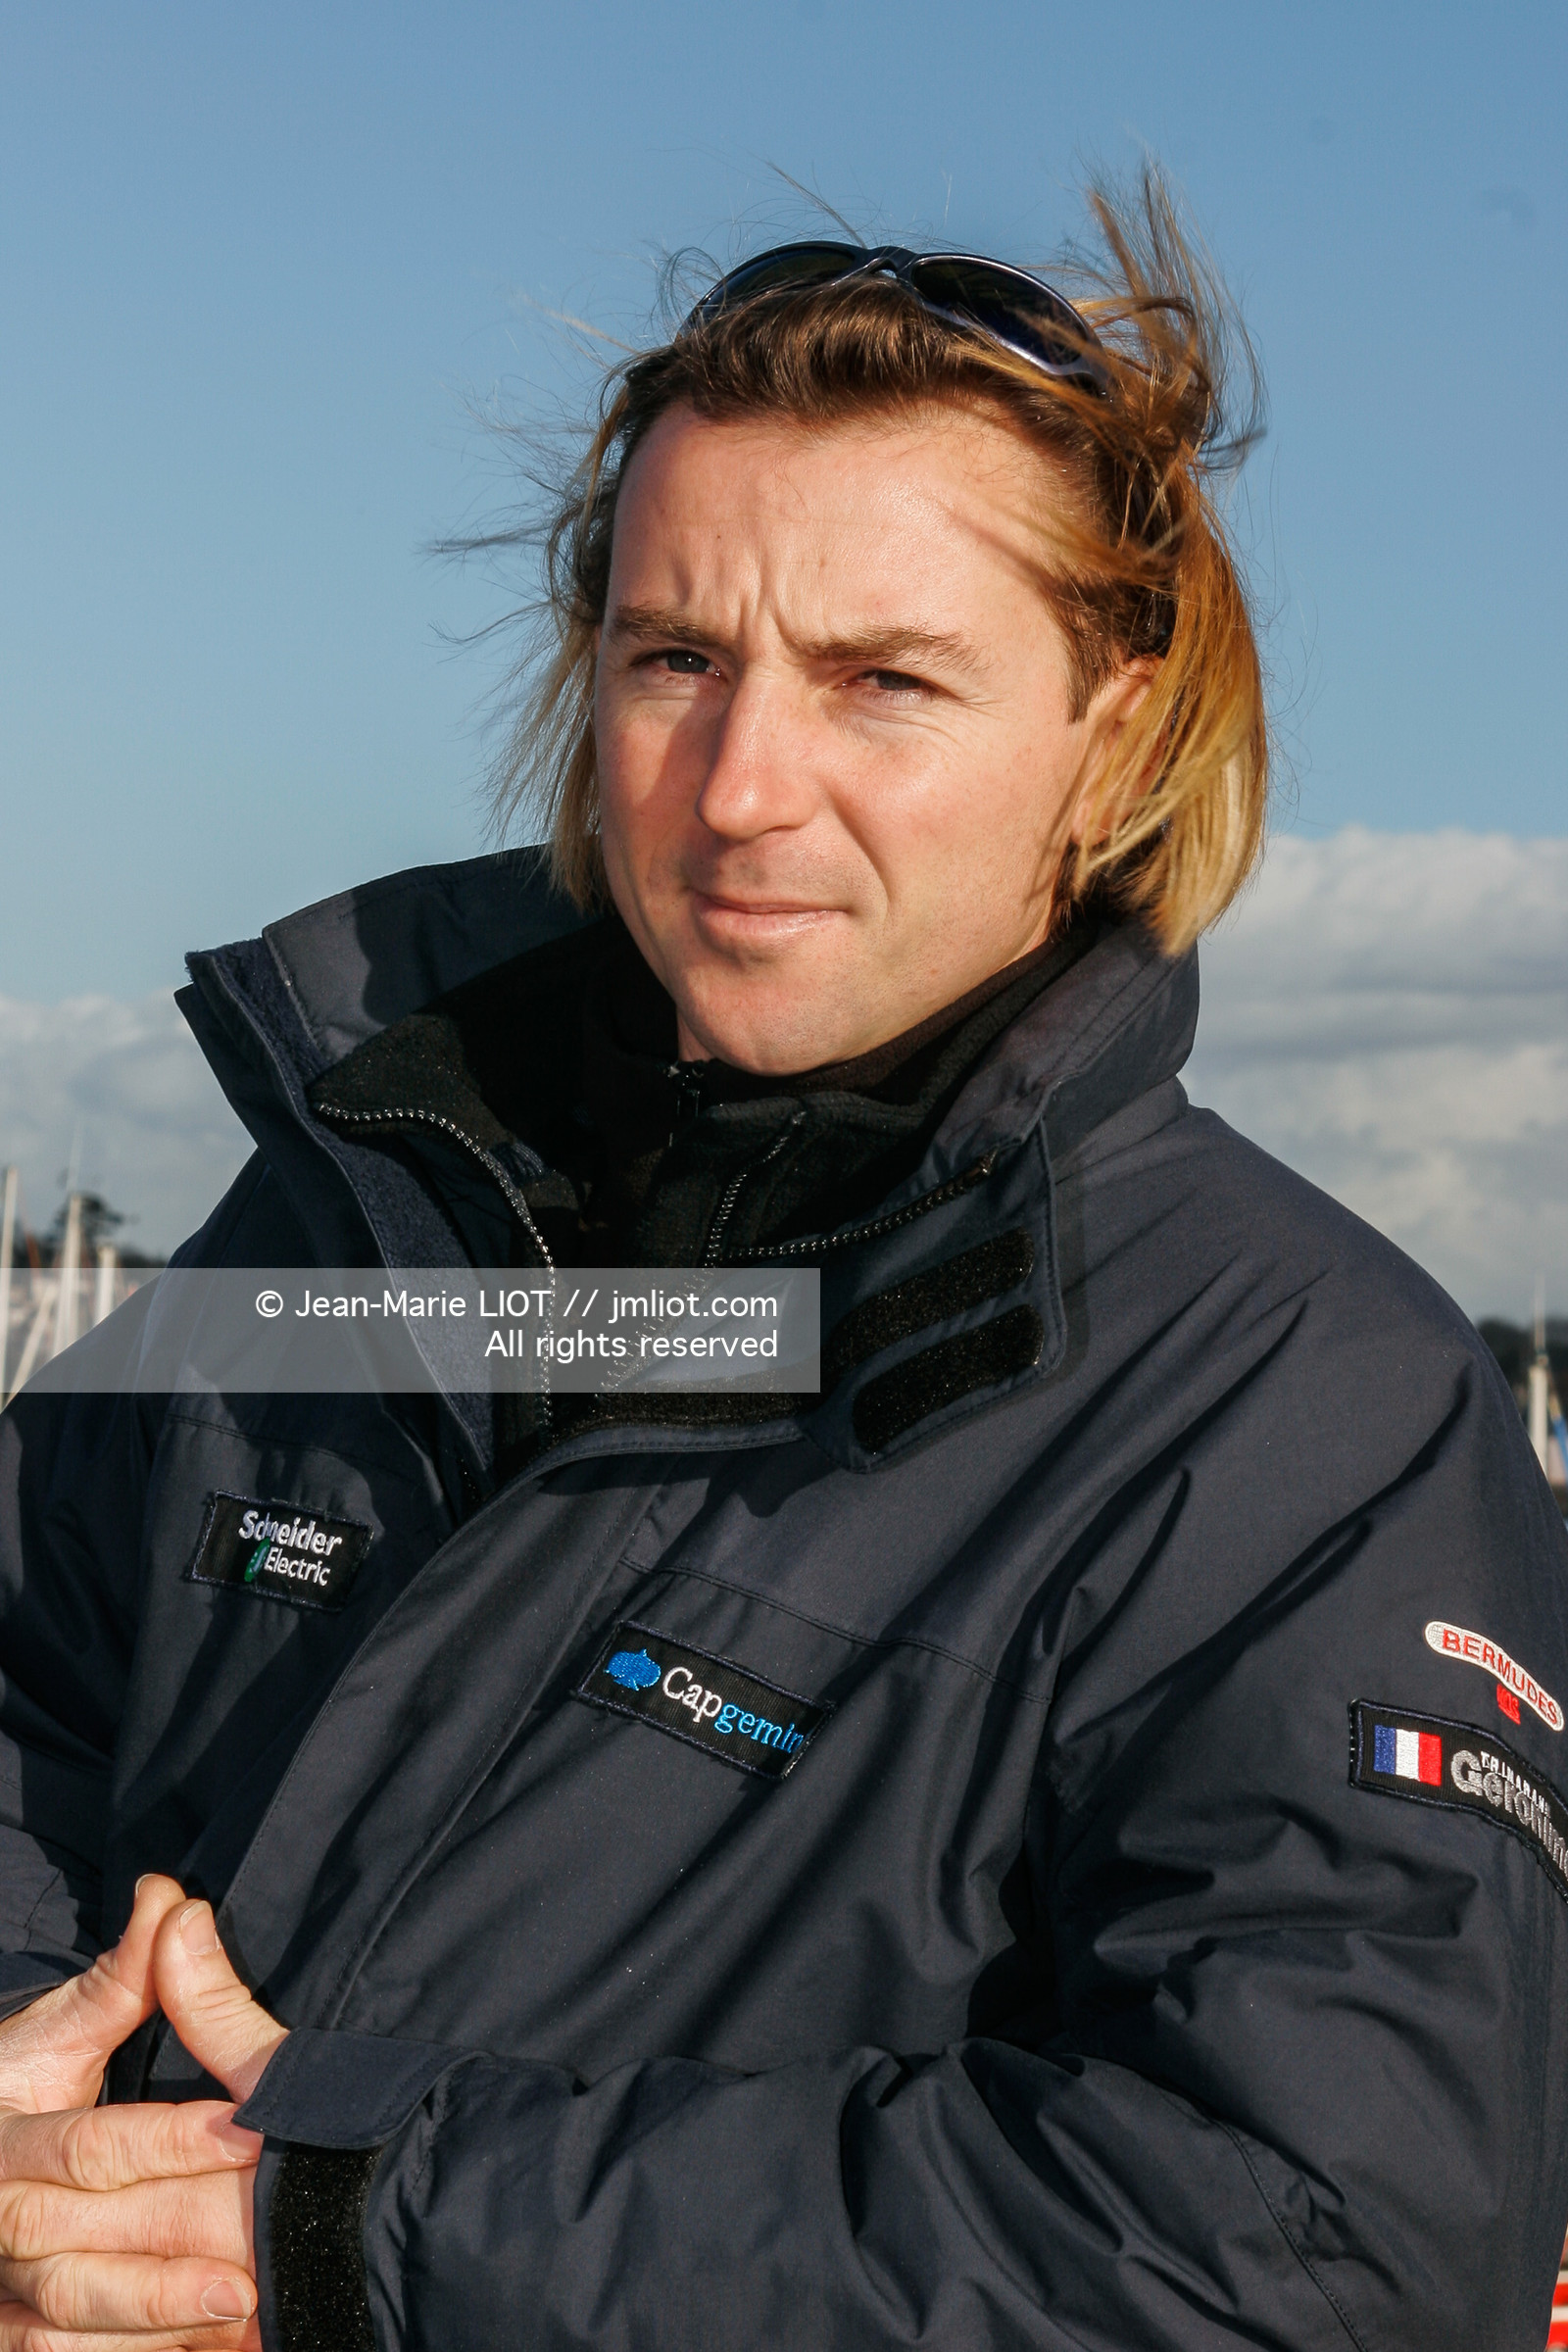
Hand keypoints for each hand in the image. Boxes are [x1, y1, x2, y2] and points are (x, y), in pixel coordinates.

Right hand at [0, 1875, 289, 2348]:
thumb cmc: (24, 2086)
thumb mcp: (61, 2029)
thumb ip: (123, 1977)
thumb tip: (170, 1897)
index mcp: (6, 2136)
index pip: (94, 2143)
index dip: (172, 2139)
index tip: (254, 2130)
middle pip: (83, 2240)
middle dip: (171, 2249)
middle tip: (259, 2255)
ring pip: (69, 2311)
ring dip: (153, 2317)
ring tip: (239, 2311)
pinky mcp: (9, 2330)